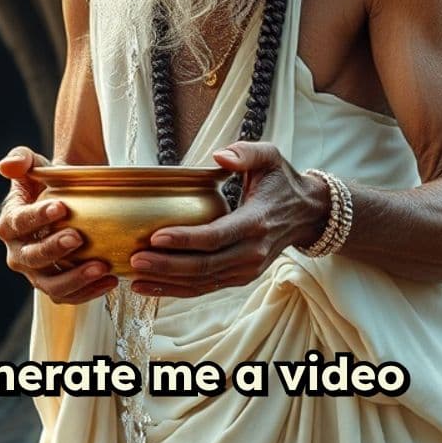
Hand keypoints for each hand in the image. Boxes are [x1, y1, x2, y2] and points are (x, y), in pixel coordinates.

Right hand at [0, 145, 117, 304]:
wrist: (67, 201)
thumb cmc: (48, 181)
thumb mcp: (34, 164)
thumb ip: (21, 159)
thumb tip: (7, 165)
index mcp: (9, 223)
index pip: (19, 222)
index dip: (38, 216)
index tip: (62, 207)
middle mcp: (18, 252)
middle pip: (32, 256)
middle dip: (54, 249)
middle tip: (78, 238)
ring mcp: (36, 273)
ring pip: (50, 284)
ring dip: (75, 278)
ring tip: (101, 267)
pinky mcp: (55, 285)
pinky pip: (69, 296)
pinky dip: (89, 292)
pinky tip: (110, 280)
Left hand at [129, 141, 326, 297]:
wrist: (308, 214)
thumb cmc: (282, 181)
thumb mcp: (270, 156)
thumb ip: (245, 152)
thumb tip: (220, 155)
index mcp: (256, 222)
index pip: (216, 236)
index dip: (185, 239)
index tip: (155, 236)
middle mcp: (252, 252)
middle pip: (204, 266)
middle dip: (166, 265)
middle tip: (134, 259)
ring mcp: (247, 270)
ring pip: (202, 283)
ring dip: (166, 282)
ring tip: (134, 276)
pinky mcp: (240, 278)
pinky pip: (205, 288)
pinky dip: (176, 290)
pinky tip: (149, 286)